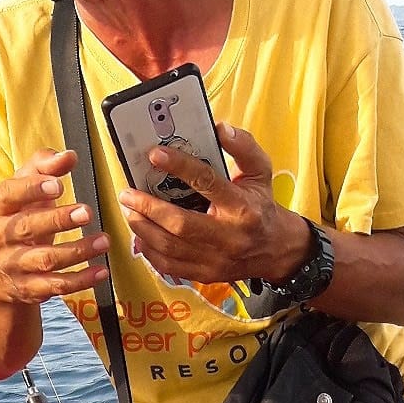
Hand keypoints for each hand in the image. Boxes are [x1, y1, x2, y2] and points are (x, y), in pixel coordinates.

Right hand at [0, 148, 109, 304]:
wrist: (2, 271)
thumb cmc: (20, 217)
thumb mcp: (26, 189)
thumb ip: (44, 167)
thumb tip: (68, 156)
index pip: (9, 195)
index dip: (31, 189)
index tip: (58, 185)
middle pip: (26, 228)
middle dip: (57, 220)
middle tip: (87, 212)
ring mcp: (13, 265)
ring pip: (45, 260)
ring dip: (77, 251)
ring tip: (103, 241)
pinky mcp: (29, 289)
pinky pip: (56, 286)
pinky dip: (81, 280)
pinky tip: (101, 270)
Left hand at [118, 123, 313, 288]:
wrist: (275, 250)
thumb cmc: (261, 207)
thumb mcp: (260, 172)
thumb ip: (243, 148)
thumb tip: (220, 128)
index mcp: (242, 207)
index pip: (207, 183)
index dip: (179, 167)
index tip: (155, 155)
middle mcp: (229, 237)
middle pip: (180, 224)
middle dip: (148, 208)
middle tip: (128, 193)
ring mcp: (217, 260)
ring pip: (170, 247)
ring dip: (143, 228)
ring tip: (131, 211)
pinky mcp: (207, 274)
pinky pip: (170, 266)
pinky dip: (150, 251)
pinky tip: (142, 236)